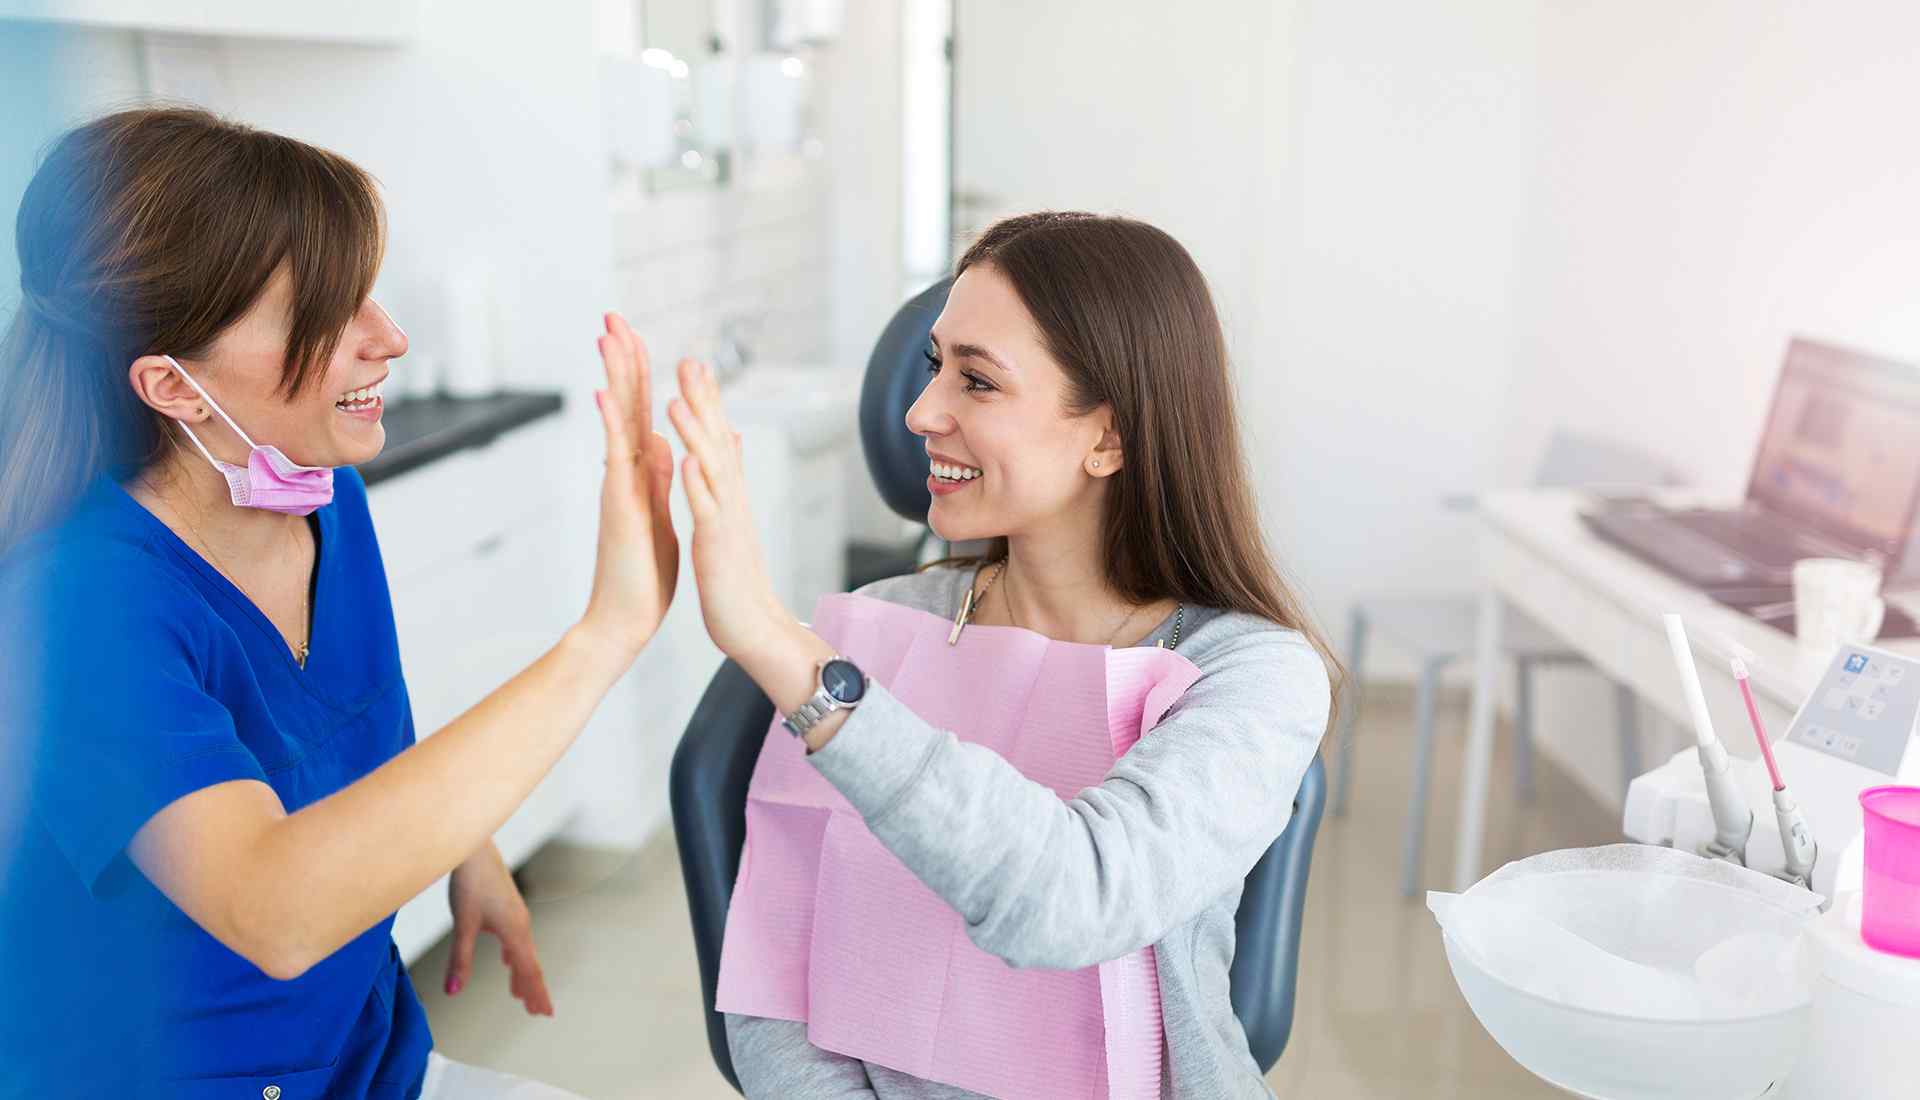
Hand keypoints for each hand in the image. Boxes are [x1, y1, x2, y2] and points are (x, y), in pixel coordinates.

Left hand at [445, 844, 552, 1016]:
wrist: (473, 848)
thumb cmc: (469, 882)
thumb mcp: (463, 923)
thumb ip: (459, 960)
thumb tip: (453, 992)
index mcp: (515, 931)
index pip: (529, 970)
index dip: (535, 993)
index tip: (544, 1012)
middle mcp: (520, 924)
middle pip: (531, 963)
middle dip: (534, 988)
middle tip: (540, 1012)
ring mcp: (515, 915)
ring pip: (524, 952)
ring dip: (523, 974)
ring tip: (519, 994)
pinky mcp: (506, 908)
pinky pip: (515, 939)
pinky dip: (514, 957)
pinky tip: (507, 960)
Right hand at [581, 312, 678, 658]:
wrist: (624, 619)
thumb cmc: (642, 576)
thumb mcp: (659, 517)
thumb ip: (657, 482)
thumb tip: (661, 448)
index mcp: (640, 474)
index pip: (641, 412)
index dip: (640, 373)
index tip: (636, 335)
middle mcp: (625, 472)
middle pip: (625, 403)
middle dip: (621, 358)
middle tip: (613, 315)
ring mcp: (618, 486)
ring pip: (617, 420)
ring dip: (614, 377)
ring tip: (607, 335)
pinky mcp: (618, 506)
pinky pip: (614, 459)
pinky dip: (610, 426)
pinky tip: (602, 395)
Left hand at [666, 358, 787, 660]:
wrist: (752, 625)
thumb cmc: (735, 577)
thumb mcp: (732, 522)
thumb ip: (730, 482)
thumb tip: (729, 448)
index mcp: (728, 494)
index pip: (717, 437)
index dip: (708, 399)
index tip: (696, 363)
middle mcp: (731, 499)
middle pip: (718, 439)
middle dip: (704, 399)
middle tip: (690, 359)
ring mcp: (726, 519)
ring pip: (711, 467)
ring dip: (696, 432)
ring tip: (678, 398)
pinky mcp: (717, 545)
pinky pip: (707, 510)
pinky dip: (697, 484)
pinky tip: (686, 460)